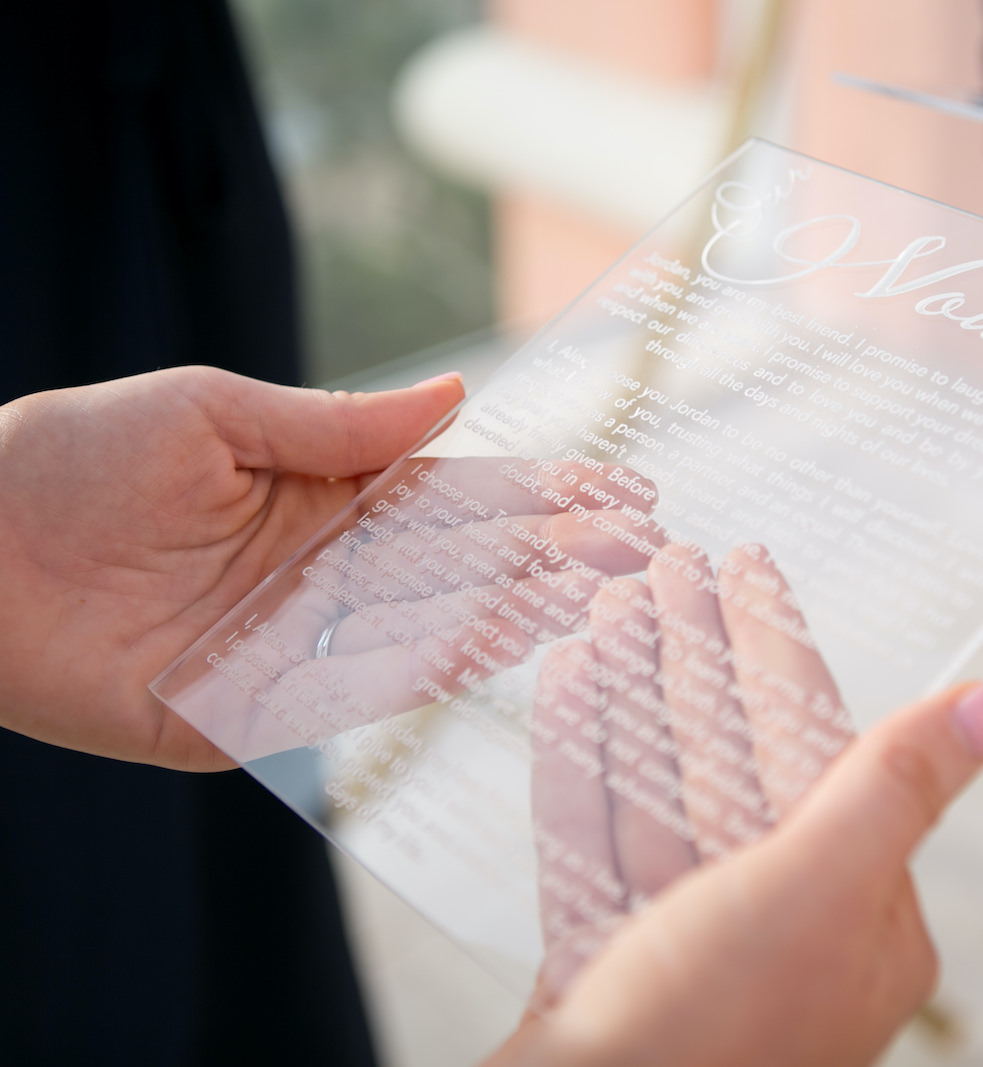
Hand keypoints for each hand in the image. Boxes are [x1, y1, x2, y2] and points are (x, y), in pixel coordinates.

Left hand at [0, 367, 654, 770]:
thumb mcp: (209, 413)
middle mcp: (324, 572)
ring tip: (594, 588)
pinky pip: (358, 688)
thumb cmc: (66, 461)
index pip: (453, 496)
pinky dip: (432, 663)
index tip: (617, 486)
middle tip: (639, 545)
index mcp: (320, 495)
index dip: (537, 492)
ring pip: (427, 627)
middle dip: (551, 552)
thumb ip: (337, 425)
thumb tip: (455, 396)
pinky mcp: (257, 710)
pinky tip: (504, 634)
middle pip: (460, 565)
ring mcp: (297, 643)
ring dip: (515, 608)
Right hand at [527, 542, 850, 998]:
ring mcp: (689, 958)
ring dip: (636, 700)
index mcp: (858, 922)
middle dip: (698, 660)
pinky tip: (570, 691)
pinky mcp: (611, 972)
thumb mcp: (812, 891)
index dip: (777, 647)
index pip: (821, 749)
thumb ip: (895, 787)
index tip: (749, 565)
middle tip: (668, 565)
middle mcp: (783, 938)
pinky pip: (601, 846)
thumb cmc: (700, 1042)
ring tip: (613, 611)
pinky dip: (584, 771)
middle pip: (733, 762)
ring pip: (661, 794)